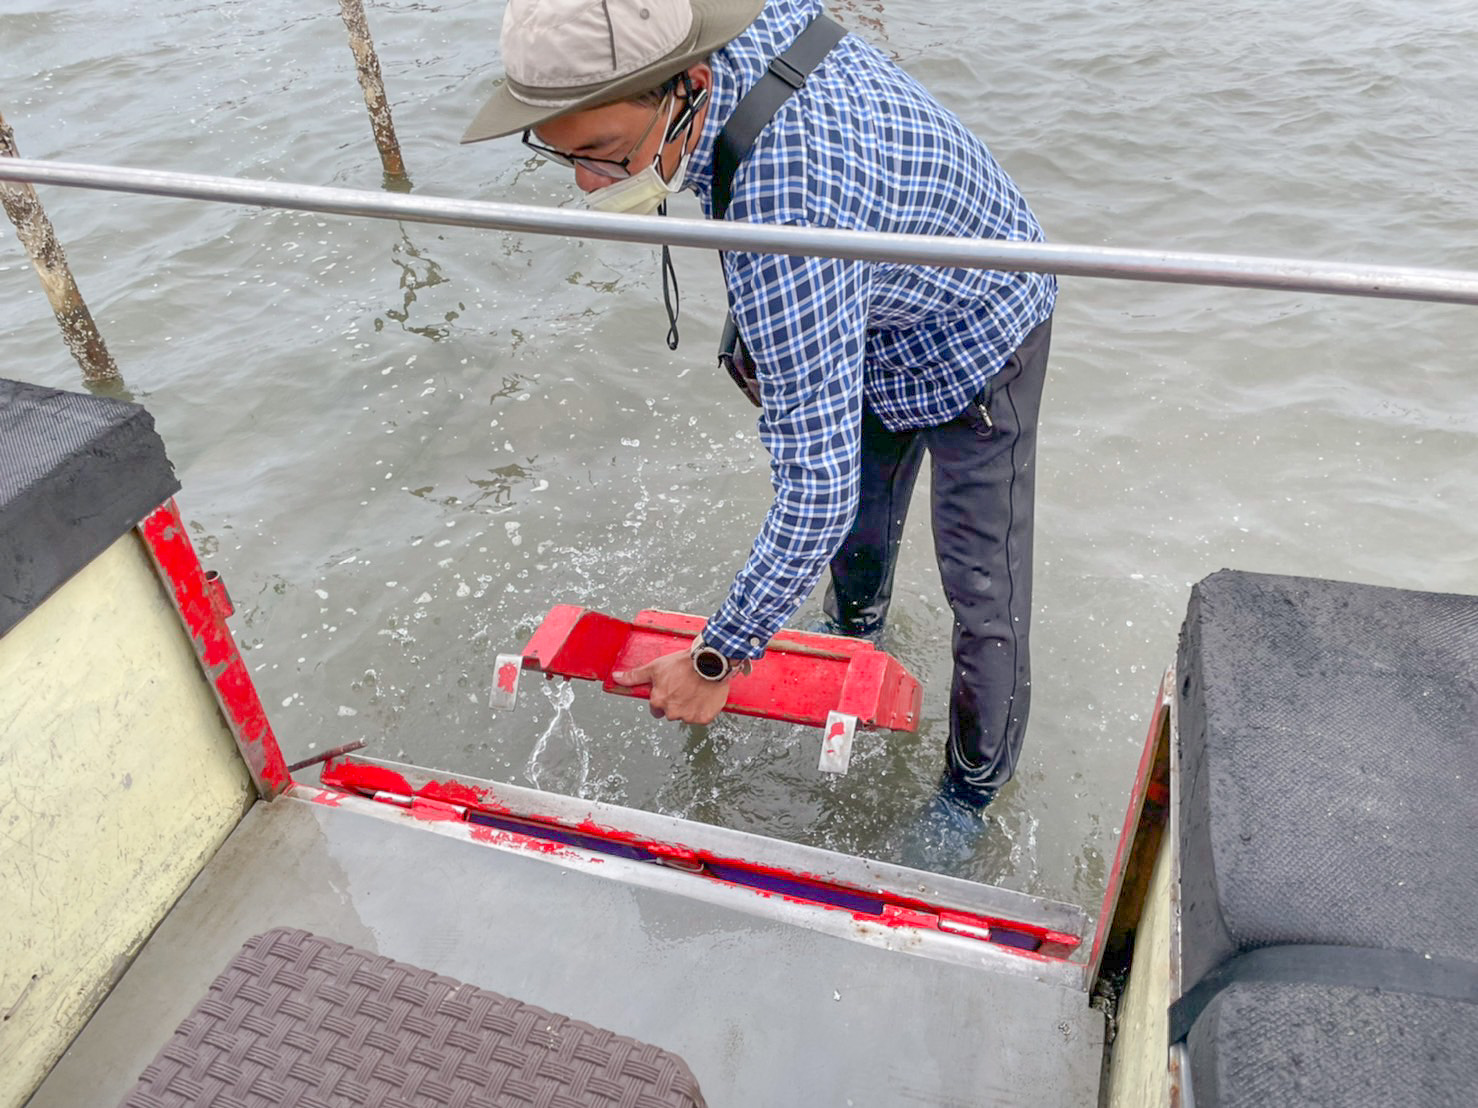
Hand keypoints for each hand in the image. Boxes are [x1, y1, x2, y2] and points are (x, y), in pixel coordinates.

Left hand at [612, 650, 730, 724]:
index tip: (672, 688)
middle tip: (685, 687)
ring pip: (687, 716)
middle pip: (672, 713)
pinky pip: (702, 717)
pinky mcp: (704, 718)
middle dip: (677, 703)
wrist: (709, 662)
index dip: (664, 697)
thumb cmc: (682, 663)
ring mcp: (689, 716)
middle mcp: (672, 712)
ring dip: (691, 706)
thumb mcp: (655, 667)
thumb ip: (635, 676)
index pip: (656, 708)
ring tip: (696, 688)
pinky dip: (704, 709)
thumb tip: (615, 678)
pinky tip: (705, 695)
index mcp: (659, 702)